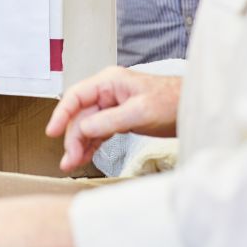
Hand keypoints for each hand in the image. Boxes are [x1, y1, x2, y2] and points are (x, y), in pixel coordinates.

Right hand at [46, 67, 181, 172]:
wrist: (194, 108)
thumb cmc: (173, 102)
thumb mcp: (140, 112)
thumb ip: (109, 120)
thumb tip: (83, 129)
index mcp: (109, 82)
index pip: (75, 97)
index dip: (61, 115)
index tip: (51, 132)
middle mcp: (107, 92)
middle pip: (80, 115)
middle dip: (72, 138)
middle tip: (69, 160)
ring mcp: (112, 106)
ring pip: (87, 126)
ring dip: (79, 145)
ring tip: (72, 163)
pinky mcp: (119, 119)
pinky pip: (98, 132)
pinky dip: (91, 145)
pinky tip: (84, 157)